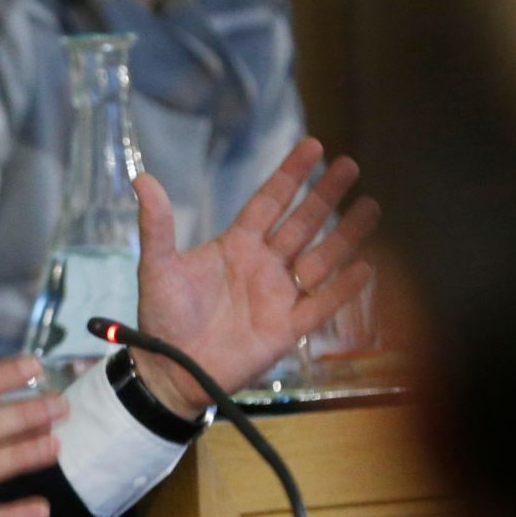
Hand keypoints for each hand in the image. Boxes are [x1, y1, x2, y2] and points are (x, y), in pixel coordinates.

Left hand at [132, 138, 380, 414]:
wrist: (169, 370)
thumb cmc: (162, 317)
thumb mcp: (156, 267)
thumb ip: (156, 226)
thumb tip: (142, 179)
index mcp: (235, 246)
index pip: (269, 202)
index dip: (290, 175)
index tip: (314, 146)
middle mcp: (263, 265)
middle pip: (301, 223)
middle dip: (325, 195)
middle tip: (351, 165)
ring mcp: (278, 296)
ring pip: (320, 259)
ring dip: (345, 235)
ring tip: (373, 207)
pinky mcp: (287, 329)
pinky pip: (321, 304)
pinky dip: (343, 288)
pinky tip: (366, 266)